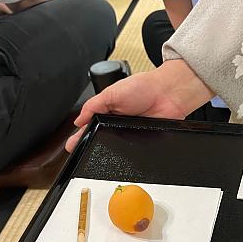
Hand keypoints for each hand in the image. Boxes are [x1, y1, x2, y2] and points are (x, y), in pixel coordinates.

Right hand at [67, 60, 213, 151]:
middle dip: (93, 147)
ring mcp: (132, 134)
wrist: (169, 92)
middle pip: (103, 140)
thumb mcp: (111, 93)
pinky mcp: (145, 141)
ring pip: (118, 148)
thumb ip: (93, 106)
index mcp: (108, 112)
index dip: (82, 137)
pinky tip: (124, 154)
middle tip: (83, 154)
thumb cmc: (144, 87)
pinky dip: (130, 153)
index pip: (91, 127)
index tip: (72, 146)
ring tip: (100, 154)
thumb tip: (78, 120)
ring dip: (111, 151)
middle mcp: (119, 124)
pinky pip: (135, 151)